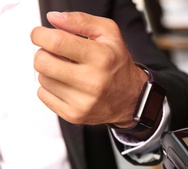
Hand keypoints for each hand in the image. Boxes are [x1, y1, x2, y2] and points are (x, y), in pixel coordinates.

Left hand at [31, 12, 147, 126]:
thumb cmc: (118, 65)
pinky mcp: (74, 115)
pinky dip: (50, 88)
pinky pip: (43, 96)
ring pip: (42, 79)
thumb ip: (81, 21)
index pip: (56, 42)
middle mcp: (92, 81)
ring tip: (67, 71)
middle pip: (42, 63)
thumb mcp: (108, 34)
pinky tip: (66, 85)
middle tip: (55, 54)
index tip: (41, 35)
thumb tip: (54, 19)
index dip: (40, 35)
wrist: (132, 99)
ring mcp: (83, 101)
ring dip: (49, 72)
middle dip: (43, 53)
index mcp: (101, 58)